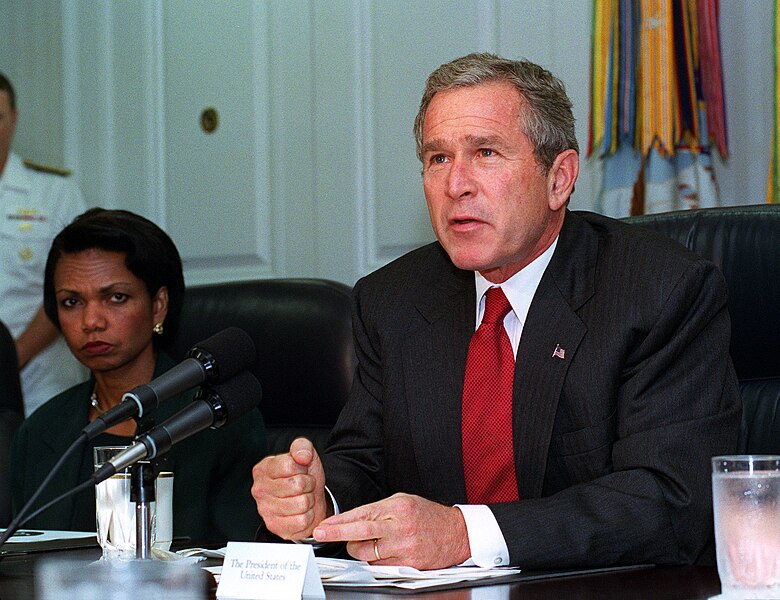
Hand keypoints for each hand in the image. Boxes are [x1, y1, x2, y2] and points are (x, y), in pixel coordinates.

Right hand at [251, 437, 328, 538]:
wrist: (307, 499)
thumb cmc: (302, 476)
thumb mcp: (304, 454)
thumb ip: (302, 447)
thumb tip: (302, 456)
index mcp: (263, 469)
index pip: (290, 465)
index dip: (302, 468)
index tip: (300, 470)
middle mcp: (260, 490)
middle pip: (298, 485)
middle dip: (308, 484)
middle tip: (304, 486)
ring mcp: (266, 510)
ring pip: (301, 503)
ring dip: (309, 500)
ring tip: (302, 497)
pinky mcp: (275, 527)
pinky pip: (302, 521)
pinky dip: (308, 516)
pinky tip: (302, 511)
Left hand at [312, 493, 469, 569]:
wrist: (456, 533)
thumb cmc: (428, 516)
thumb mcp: (403, 501)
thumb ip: (379, 510)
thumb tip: (353, 520)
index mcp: (397, 508)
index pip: (361, 514)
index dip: (339, 521)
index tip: (324, 525)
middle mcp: (399, 528)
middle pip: (360, 533)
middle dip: (336, 533)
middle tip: (321, 533)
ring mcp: (404, 548)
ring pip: (366, 554)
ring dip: (359, 550)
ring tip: (367, 543)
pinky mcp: (408, 565)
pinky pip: (380, 567)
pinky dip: (375, 561)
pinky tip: (382, 553)